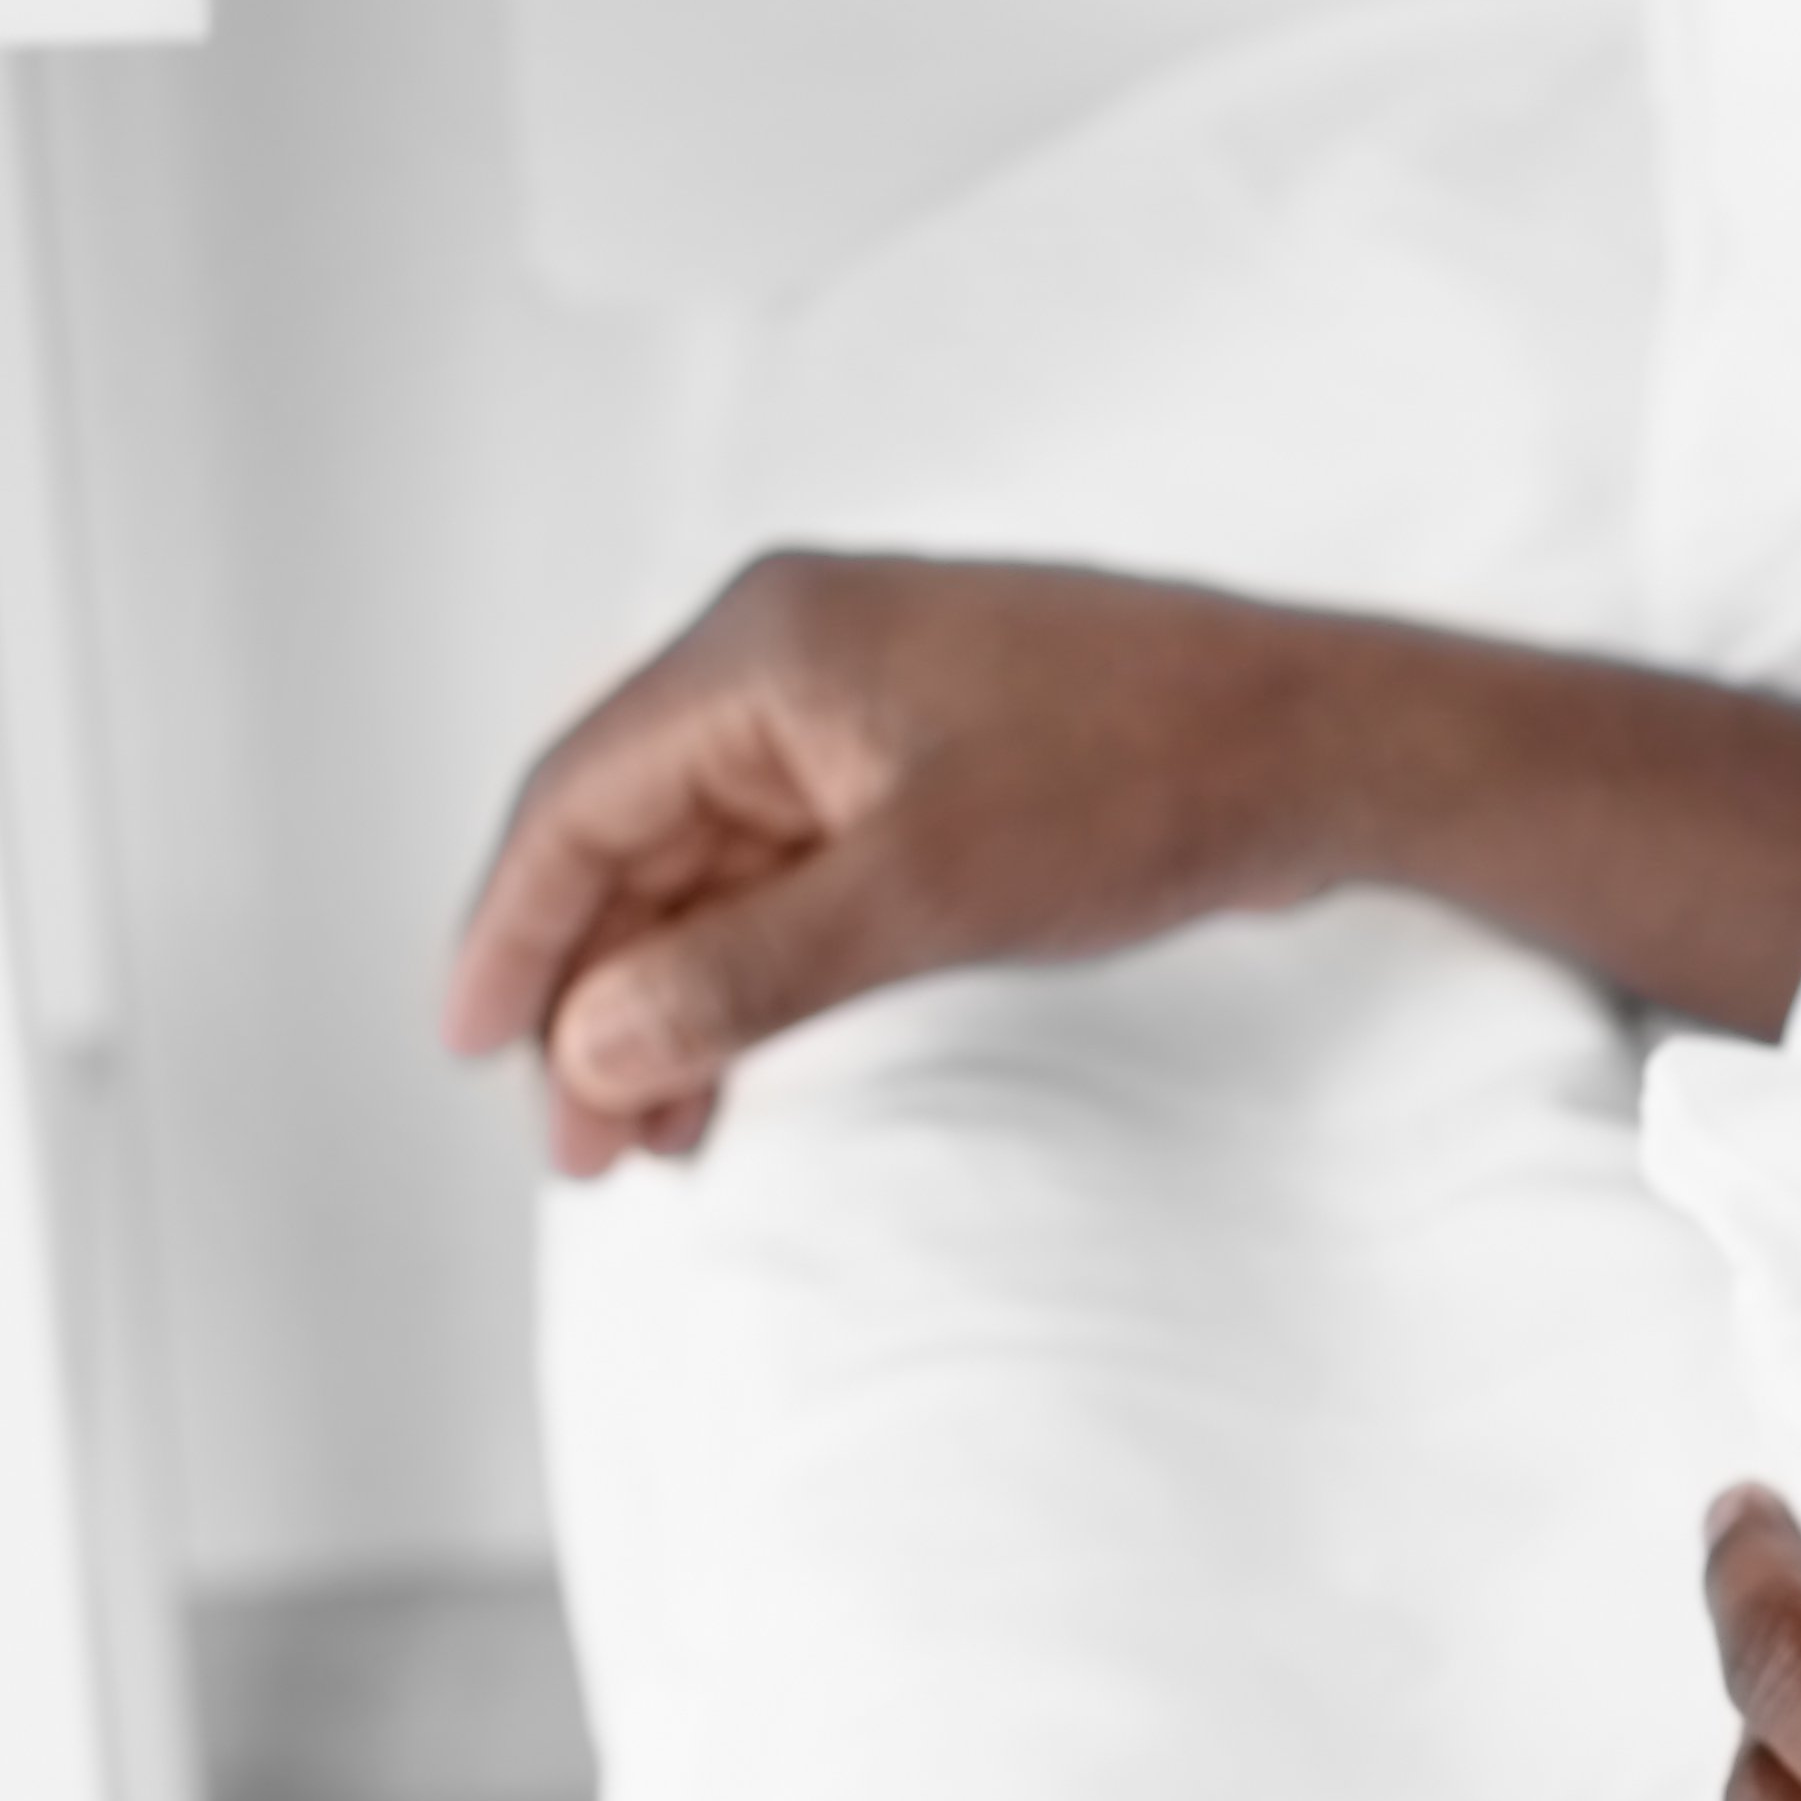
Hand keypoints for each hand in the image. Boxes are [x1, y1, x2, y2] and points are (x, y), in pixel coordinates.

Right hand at [445, 552, 1337, 1174]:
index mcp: (762, 650)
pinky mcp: (925, 770)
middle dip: (597, 998)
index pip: (575, 802)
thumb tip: (595, 1046)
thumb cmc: (1146, 780)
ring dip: (675, 1003)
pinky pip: (794, 878)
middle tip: (582, 1150)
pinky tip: (737, 1068)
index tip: (472, 1054)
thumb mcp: (927, 894)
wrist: (1328, 746)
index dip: (511, 934)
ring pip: (713, 876)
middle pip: (633, 845)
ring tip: (655, 1141)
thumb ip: (748, 972)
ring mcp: (858, 715)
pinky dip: (757, 974)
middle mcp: (789, 665)